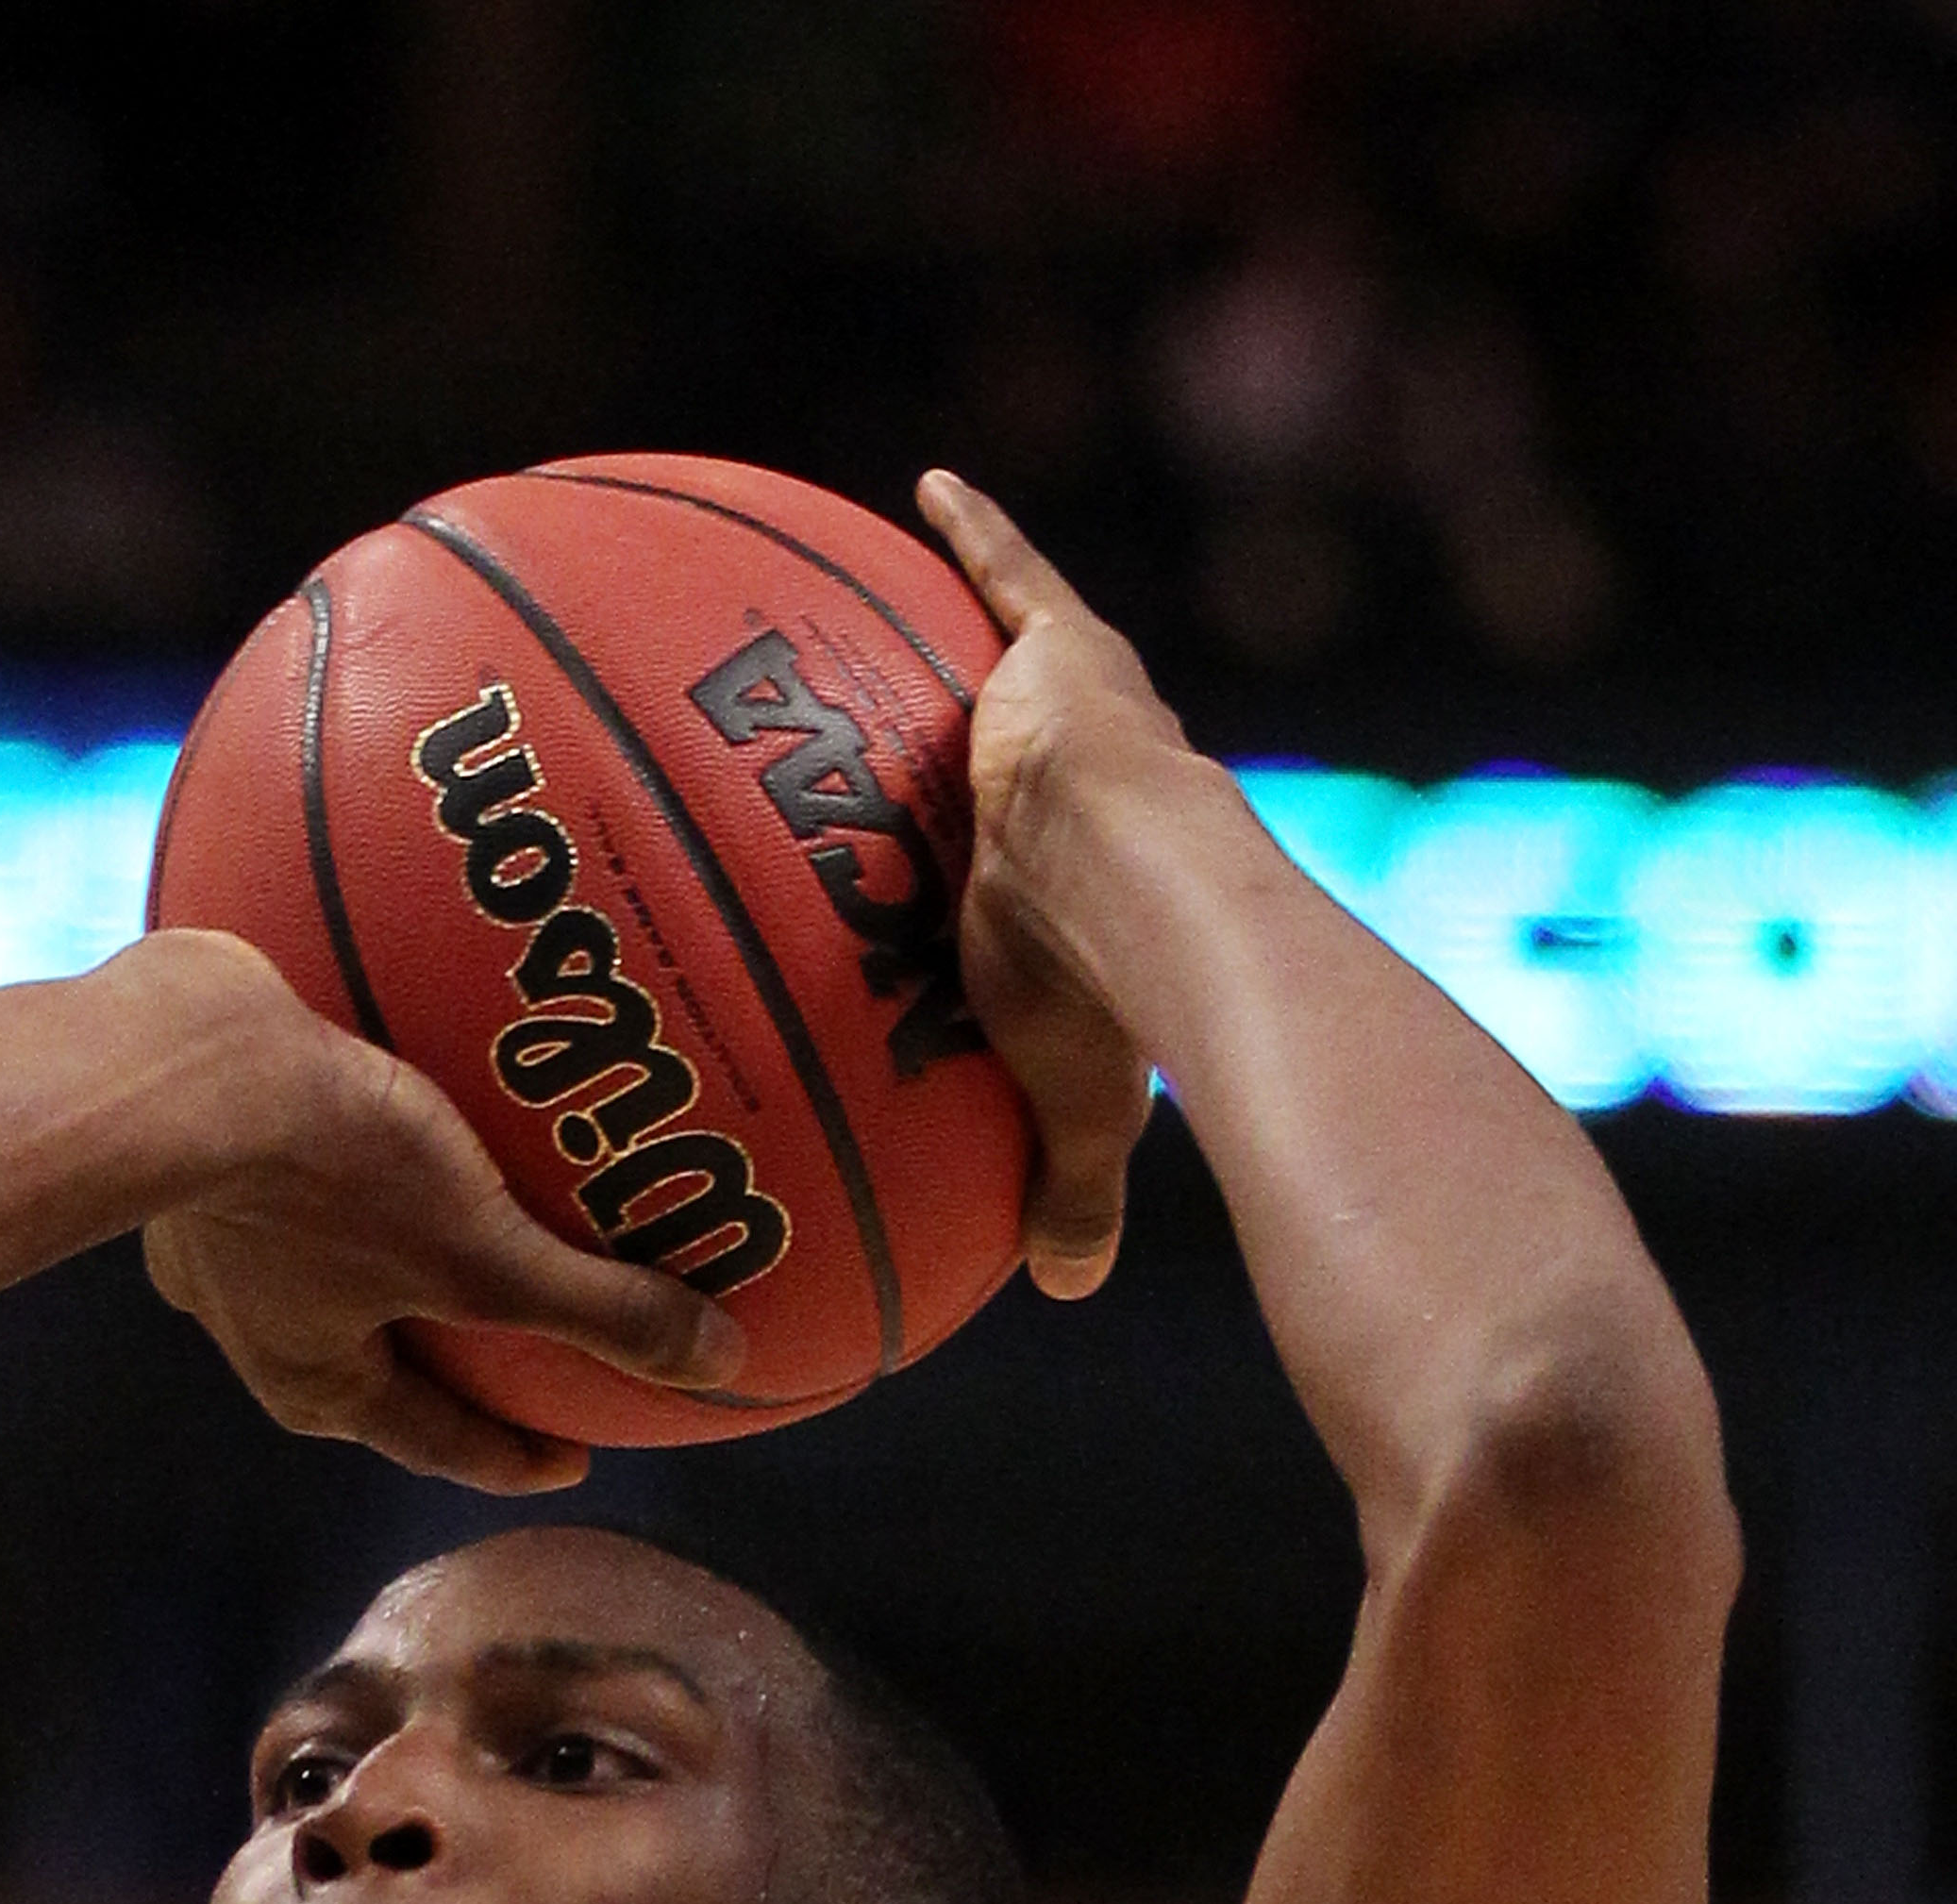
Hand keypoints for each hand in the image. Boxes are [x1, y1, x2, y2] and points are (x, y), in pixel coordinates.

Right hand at [134, 933, 744, 1489]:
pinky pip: (293, 1182)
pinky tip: (381, 1124)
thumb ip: (599, 1309)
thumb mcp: (483, 1252)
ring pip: (328, 1273)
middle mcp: (255, 1334)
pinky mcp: (199, 1157)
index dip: (516, 1454)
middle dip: (454, 1357)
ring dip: (394, 1260)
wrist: (176, 1059)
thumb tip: (720, 1361)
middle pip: (380, 1365)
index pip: (442, 1443)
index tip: (572, 1456)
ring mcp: (214, 1245)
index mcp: (319, 1385)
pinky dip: (347, 1173)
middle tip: (527, 1348)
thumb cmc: (328, 1175)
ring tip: (459, 1226)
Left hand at [915, 472, 1176, 1301]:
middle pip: (1026, 759)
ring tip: (882, 605)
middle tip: (927, 747)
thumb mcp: (1085, 1110)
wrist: (1148, 902)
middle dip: (991, 742)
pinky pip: (1005, 575)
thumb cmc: (1122, 1010)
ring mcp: (1070, 714)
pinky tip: (930, 482)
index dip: (1028, 867)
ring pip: (1000, 664)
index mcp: (1098, 886)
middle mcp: (1092, 788)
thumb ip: (1069, 1192)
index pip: (1055, 871)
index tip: (997, 872)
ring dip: (960, 634)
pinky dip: (974, 528)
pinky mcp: (1056, 650)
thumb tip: (1057, 1295)